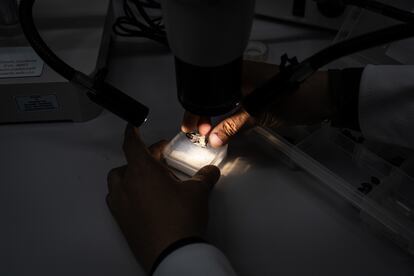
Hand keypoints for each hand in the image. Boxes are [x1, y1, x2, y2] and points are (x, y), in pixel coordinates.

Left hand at [106, 127, 220, 272]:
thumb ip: (204, 176)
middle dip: (145, 156)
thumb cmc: (181, 218)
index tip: (132, 126)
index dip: (132, 132)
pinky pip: (117, 198)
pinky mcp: (120, 220)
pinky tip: (142, 198)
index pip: (132, 144)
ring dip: (130, 174)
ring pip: (119, 180)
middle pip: (129, 162)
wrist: (171, 252)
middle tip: (162, 159)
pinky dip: (126, 192)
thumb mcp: (198, 192)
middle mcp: (127, 185)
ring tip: (148, 178)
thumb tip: (211, 171)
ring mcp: (121, 204)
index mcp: (143, 171)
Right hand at [182, 61, 332, 147]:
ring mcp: (250, 88)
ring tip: (208, 132)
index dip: (196, 109)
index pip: (208, 91)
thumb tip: (212, 139)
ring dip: (216, 118)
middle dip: (203, 115)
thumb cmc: (294, 97)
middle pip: (213, 97)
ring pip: (224, 103)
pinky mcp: (258, 98)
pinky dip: (229, 119)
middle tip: (197, 132)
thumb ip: (233, 125)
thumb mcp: (259, 112)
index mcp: (238, 73)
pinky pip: (237, 108)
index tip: (191, 128)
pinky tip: (224, 129)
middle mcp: (241, 78)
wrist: (324, 98)